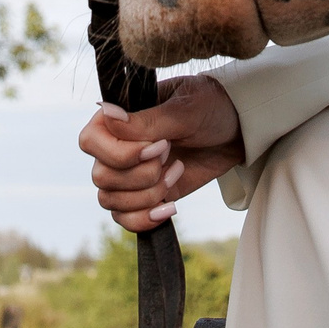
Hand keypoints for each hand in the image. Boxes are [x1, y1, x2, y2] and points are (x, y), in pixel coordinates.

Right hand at [79, 74, 244, 232]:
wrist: (237, 130)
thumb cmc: (210, 107)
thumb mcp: (184, 110)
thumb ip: (147, 120)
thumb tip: (106, 113)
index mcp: (117, 116)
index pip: (90, 142)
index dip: (122, 153)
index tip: (161, 147)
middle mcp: (116, 146)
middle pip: (101, 177)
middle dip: (141, 176)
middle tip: (172, 157)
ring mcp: (129, 173)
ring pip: (110, 201)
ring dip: (147, 195)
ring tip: (176, 174)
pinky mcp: (144, 195)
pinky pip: (125, 219)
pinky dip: (144, 219)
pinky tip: (170, 208)